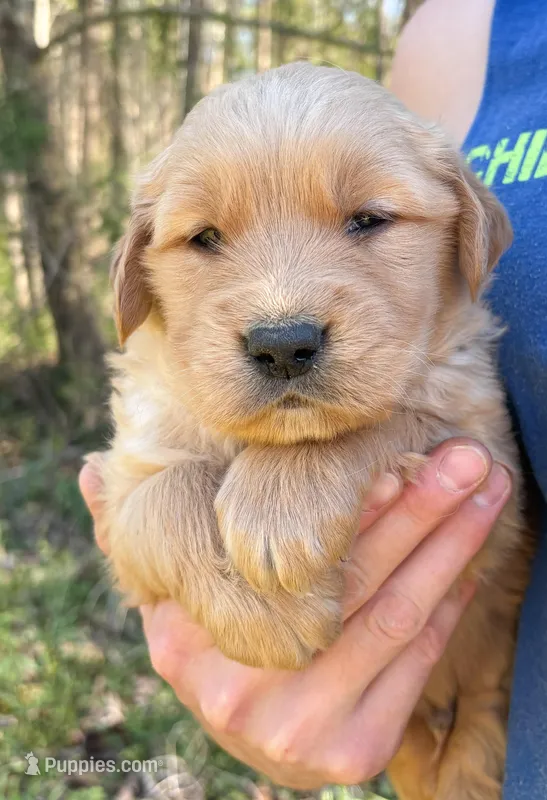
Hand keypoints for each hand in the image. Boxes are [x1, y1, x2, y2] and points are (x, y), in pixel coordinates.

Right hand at [80, 439, 510, 788]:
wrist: (244, 740)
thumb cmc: (212, 651)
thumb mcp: (165, 603)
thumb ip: (127, 538)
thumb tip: (88, 471)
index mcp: (191, 647)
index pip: (284, 566)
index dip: (348, 509)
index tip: (395, 456)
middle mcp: (245, 693)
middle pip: (354, 584)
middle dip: (421, 512)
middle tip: (467, 457)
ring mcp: (303, 733)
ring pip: (396, 620)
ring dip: (451, 549)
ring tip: (487, 490)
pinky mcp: (353, 756)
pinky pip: (414, 665)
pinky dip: (448, 603)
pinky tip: (470, 557)